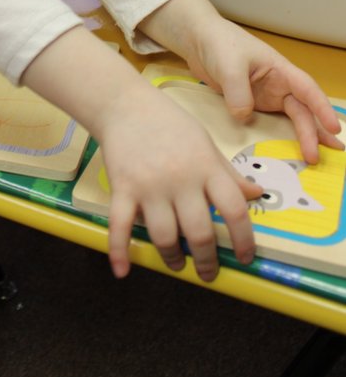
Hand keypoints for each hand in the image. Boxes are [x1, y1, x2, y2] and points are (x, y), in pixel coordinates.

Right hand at [99, 79, 261, 281]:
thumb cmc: (169, 123)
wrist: (125, 104)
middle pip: (199, 231)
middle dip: (207, 259)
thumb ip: (228, 173)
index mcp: (206, 166)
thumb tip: (257, 194)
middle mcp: (181, 178)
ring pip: (165, 235)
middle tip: (209, 272)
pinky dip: (120, 250)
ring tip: (178, 263)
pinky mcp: (122, 188)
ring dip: (173, 258)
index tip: (245, 256)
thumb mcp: (205, 143)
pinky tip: (123, 270)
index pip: (234, 209)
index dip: (244, 239)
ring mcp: (149, 185)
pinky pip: (120, 225)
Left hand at [139, 0, 343, 164]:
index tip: (334, 127)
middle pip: (301, 110)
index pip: (307, 90)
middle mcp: (278, 85)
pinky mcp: (251, 105)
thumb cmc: (219, 43)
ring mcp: (265, 96)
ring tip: (314, 157)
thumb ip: (238, 92)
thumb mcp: (229, 65)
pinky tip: (286, 151)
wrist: (198, 41)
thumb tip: (244, 117)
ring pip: (289, 119)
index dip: (322, 109)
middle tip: (318, 156)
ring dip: (302, 137)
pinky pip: (269, 123)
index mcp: (280, 70)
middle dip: (313, 132)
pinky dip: (279, 136)